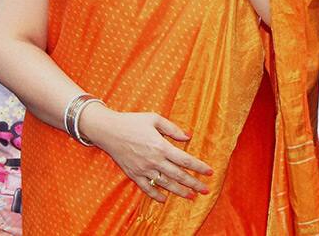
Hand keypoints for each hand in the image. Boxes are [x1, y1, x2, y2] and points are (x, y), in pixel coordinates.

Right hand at [78, 104, 212, 202]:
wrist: (108, 130)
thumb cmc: (133, 122)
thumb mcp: (155, 119)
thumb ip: (173, 129)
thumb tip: (188, 136)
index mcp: (161, 146)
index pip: (185, 160)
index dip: (199, 167)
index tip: (210, 172)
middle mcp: (153, 160)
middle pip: (178, 175)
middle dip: (194, 184)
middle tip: (206, 190)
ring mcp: (143, 169)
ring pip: (165, 184)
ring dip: (179, 192)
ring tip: (191, 196)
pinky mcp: (133, 174)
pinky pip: (146, 188)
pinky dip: (156, 195)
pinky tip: (164, 199)